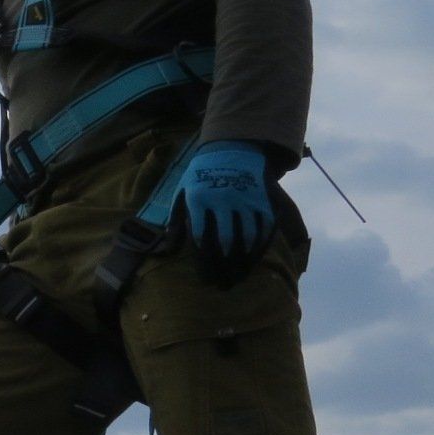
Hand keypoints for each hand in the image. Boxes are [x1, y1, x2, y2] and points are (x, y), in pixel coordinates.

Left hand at [181, 141, 274, 285]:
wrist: (232, 149)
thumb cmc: (201, 175)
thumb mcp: (182, 192)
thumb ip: (176, 220)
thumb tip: (169, 248)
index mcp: (199, 200)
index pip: (202, 238)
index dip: (205, 262)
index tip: (207, 280)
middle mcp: (223, 201)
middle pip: (225, 242)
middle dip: (224, 267)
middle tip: (224, 285)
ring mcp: (245, 200)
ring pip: (247, 237)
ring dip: (243, 261)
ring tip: (239, 277)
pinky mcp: (262, 200)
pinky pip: (264, 228)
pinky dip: (261, 246)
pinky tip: (255, 259)